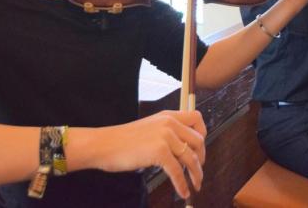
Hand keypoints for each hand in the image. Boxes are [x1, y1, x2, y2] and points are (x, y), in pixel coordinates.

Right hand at [91, 110, 206, 198]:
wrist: (104, 145)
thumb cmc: (123, 140)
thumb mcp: (150, 128)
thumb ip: (167, 133)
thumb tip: (184, 148)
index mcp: (168, 116)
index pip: (197, 118)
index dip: (203, 133)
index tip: (200, 147)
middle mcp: (169, 123)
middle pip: (198, 141)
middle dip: (201, 158)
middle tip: (198, 170)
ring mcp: (165, 137)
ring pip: (191, 158)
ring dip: (196, 174)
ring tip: (196, 184)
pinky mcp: (159, 152)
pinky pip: (177, 171)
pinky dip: (182, 184)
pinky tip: (183, 191)